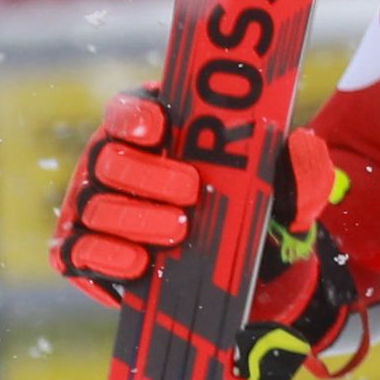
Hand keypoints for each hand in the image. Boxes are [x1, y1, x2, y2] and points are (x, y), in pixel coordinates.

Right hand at [50, 93, 354, 345]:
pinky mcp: (85, 252)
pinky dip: (107, 258)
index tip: (161, 127)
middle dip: (148, 175)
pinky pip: (78, 253)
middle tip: (190, 191)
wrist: (249, 271)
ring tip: (179, 230)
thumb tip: (301, 143)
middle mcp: (113, 163)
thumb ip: (299, 165)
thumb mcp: (288, 188)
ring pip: (95, 207)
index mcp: (153, 130)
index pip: (128, 109)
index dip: (136, 115)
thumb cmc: (256, 209)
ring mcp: (94, 207)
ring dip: (135, 219)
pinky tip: (139, 264)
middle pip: (108, 159)